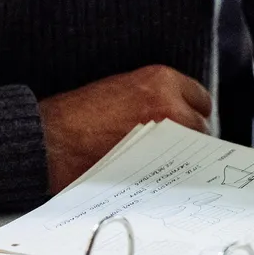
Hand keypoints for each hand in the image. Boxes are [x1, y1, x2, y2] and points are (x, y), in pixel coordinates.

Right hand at [36, 65, 209, 190]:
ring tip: (164, 164)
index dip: (191, 113)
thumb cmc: (78, 115)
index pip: (200, 98)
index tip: (185, 124)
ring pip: (194, 151)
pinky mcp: (157, 162)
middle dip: (190, 138)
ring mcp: (166, 134)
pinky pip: (179, 170)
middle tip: (174, 149)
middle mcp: (170, 103)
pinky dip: (173, 174)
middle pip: (202, 126)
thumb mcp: (121, 89)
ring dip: (184, 158)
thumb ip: (154, 96)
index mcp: (161, 79)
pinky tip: (157, 175)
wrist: (51, 139)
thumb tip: (179, 115)